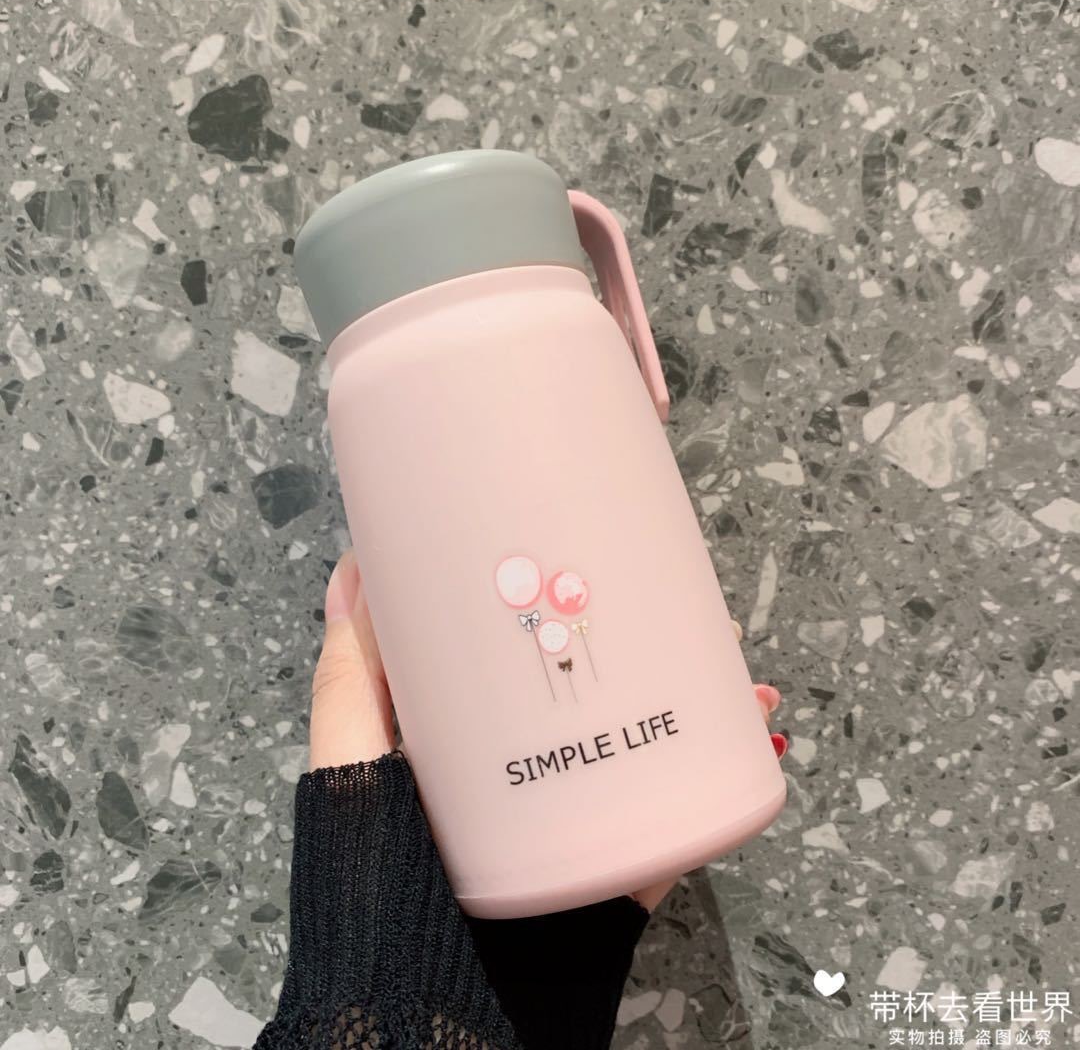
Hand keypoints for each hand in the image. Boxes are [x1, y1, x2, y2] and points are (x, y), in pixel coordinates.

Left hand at [310, 550, 784, 909]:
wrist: (432, 1009)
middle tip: (677, 594)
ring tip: (727, 650)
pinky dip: (722, 766)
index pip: (519, 654)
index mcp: (472, 739)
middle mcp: (534, 768)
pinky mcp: (619, 859)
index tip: (587, 548)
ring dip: (699, 690)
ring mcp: (581, 811)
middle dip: (647, 637)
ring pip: (650, 735)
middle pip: (600, 687)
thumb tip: (350, 570)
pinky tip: (751, 727)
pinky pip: (679, 806)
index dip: (559, 602)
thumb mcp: (351, 763)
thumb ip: (350, 679)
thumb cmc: (376, 882)